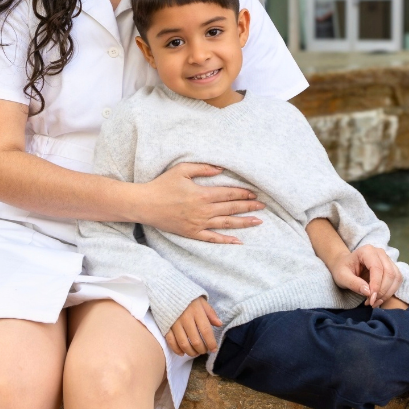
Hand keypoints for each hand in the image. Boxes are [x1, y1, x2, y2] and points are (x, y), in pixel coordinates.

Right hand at [138, 163, 263, 243]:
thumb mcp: (182, 170)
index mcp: (202, 194)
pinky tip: (238, 241)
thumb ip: (203, 168)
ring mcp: (198, 224)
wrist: (145, 204)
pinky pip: (213, 238)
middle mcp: (203, 210)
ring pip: (226, 224)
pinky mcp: (192, 233)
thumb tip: (221, 169)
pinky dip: (226, 240)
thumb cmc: (162, 185)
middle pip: (231, 209)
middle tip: (263, 206)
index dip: (243, 194)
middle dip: (248, 207)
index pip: (229, 194)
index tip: (254, 193)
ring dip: (243, 222)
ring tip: (258, 221)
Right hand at [165, 297, 222, 356]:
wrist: (168, 290)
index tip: (214, 349)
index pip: (206, 330)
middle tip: (204, 351)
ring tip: (195, 353)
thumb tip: (219, 324)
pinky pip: (171, 341)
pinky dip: (177, 350)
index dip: (211, 342)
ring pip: (184, 344)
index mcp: (196, 311)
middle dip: (202, 349)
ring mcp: (174, 323)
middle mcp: (186, 318)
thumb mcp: (201, 301)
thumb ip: (210, 313)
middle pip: (195, 340)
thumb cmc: (188, 297)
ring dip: (191, 352)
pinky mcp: (166, 326)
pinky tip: (182, 353)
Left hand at [328, 244, 403, 306]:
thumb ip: (354, 283)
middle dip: (382, 291)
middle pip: (389, 273)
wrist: (344, 265)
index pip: (377, 268)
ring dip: (387, 293)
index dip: (376, 285)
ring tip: (374, 302)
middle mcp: (380, 253)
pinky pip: (397, 281)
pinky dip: (390, 292)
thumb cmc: (342, 269)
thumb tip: (368, 292)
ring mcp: (387, 259)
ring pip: (396, 278)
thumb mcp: (342, 277)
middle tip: (371, 302)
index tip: (370, 298)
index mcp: (367, 251)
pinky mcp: (391, 268)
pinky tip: (378, 298)